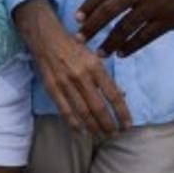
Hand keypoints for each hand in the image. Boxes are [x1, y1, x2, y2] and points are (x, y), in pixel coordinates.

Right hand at [14, 0, 129, 135]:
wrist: (46, 37)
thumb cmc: (74, 47)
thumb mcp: (94, 57)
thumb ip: (107, 77)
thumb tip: (122, 95)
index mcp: (95, 66)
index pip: (113, 95)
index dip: (122, 113)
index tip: (128, 125)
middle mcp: (81, 75)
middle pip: (99, 107)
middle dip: (108, 124)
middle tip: (115, 135)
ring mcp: (65, 82)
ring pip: (82, 112)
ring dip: (93, 127)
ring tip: (101, 135)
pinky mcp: (52, 87)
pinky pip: (64, 110)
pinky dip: (73, 124)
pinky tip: (81, 132)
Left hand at [75, 0, 173, 55]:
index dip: (89, 4)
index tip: (77, 16)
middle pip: (109, 10)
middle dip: (92, 26)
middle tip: (80, 38)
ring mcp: (156, 5)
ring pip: (125, 27)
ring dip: (110, 42)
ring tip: (100, 52)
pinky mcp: (170, 20)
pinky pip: (145, 37)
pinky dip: (132, 46)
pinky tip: (122, 53)